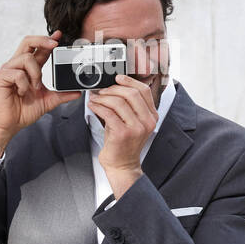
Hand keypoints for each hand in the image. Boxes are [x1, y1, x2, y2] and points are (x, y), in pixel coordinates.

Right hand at [0, 29, 79, 157]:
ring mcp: (8, 70)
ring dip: (35, 73)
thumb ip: (61, 95)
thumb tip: (77, 92)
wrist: (10, 124)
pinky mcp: (1, 77)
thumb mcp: (47, 101)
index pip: (38, 48)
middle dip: (42, 40)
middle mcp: (17, 65)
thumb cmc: (23, 111)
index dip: (48, 39)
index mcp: (28, 68)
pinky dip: (23, 83)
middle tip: (54, 45)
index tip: (59, 35)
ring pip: (26, 58)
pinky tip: (21, 92)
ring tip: (34, 88)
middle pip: (28, 41)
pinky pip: (17, 73)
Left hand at [86, 74, 157, 192]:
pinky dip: (98, 107)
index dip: (130, 81)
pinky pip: (108, 113)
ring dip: (103, 97)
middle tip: (102, 90)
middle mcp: (147, 121)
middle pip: (131, 94)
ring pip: (118, 102)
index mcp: (152, 116)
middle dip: (113, 89)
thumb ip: (129, 106)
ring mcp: (136, 128)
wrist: (122, 165)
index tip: (117, 78)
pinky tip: (93, 106)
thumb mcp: (132, 122)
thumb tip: (115, 86)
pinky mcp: (122, 134)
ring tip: (95, 98)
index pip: (144, 91)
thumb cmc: (124, 143)